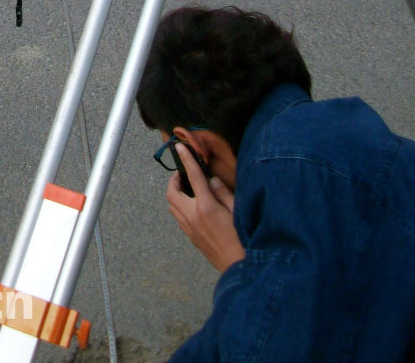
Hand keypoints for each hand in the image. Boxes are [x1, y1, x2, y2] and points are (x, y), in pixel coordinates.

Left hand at [166, 143, 245, 273]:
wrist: (239, 267)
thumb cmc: (242, 238)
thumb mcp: (237, 210)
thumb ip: (222, 192)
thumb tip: (210, 180)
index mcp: (206, 207)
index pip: (193, 177)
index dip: (186, 159)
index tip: (180, 147)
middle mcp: (193, 216)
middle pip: (171, 193)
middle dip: (173, 180)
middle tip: (182, 174)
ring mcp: (190, 228)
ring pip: (172, 206)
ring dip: (175, 194)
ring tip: (187, 188)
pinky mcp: (191, 237)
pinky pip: (178, 217)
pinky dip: (179, 206)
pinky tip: (193, 206)